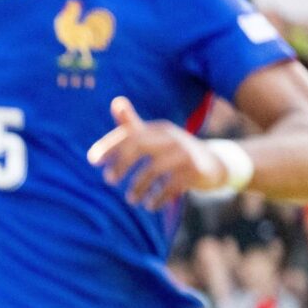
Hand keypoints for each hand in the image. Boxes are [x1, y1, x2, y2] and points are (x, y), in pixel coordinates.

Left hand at [88, 97, 228, 210]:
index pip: (129, 133)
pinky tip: (150, 206)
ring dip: (139, 186)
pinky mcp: (196, 170)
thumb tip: (116, 102)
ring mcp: (184, 153)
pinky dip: (158, 197)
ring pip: (154, 168)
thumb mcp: (154, 137)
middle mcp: (170, 138)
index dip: (109, 146)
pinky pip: (172, 185)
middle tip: (108, 180)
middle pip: (139, 144)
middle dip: (121, 162)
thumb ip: (132, 126)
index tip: (92, 161)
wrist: (214, 164)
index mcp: (157, 130)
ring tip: (130, 199)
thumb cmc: (174, 151)